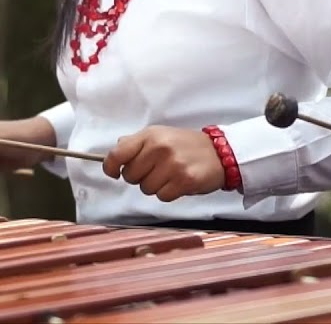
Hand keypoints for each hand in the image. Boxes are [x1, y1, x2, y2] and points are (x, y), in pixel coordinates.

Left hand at [103, 126, 225, 202]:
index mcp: (150, 135)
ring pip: (145, 188)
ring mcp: (172, 165)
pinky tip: (178, 182)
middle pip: (130, 176)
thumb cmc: (186, 145)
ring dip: (155, 186)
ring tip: (169, 175)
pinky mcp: (184, 181)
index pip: (118, 153)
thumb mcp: (161, 135)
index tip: (113, 173)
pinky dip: (168, 193)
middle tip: (155, 170)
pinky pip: (162, 196)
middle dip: (139, 177)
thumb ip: (137, 142)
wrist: (220, 152)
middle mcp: (159, 148)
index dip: (110, 166)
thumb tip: (115, 151)